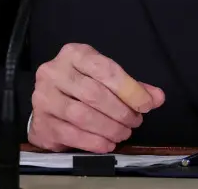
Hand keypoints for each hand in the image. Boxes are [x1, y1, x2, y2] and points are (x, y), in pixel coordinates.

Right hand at [29, 43, 164, 152]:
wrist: (48, 101)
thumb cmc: (82, 86)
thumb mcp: (107, 78)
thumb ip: (132, 87)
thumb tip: (157, 98)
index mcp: (75, 54)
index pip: (106, 70)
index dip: (130, 89)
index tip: (147, 105)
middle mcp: (54, 72)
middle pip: (94, 94)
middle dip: (120, 111)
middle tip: (135, 122)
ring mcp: (43, 97)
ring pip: (81, 115)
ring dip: (108, 128)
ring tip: (123, 133)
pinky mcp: (39, 122)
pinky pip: (69, 134)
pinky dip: (93, 142)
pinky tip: (107, 144)